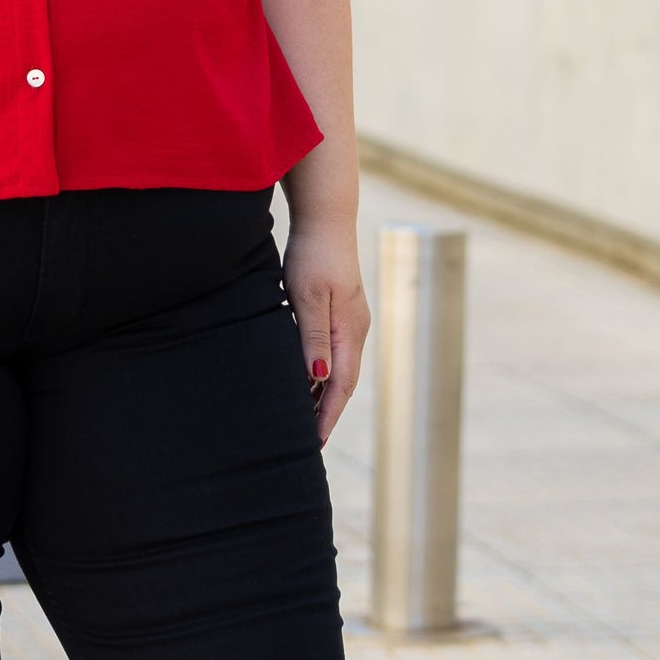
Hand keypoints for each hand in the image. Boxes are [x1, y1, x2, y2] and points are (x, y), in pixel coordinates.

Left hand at [282, 213, 369, 444]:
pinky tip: (307, 378)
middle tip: (308, 442)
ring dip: (324, 394)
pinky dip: (321, 372)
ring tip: (305, 419)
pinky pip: (333, 351)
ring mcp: (351, 319)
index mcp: (349, 330)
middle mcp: (355, 329)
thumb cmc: (313, 254)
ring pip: (339, 368)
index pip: (340, 385)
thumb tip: (318, 378)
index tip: (313, 442)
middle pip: (343, 381)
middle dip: (327, 412)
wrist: (326, 217)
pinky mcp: (341, 309)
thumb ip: (312, 338)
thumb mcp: (307, 297)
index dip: (327, 415)